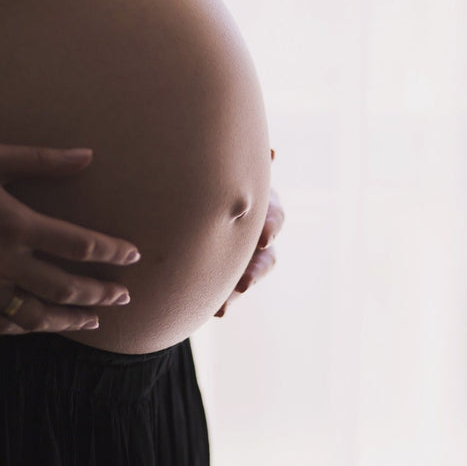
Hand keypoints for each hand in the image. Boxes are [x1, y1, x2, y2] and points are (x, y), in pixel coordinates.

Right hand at [0, 140, 141, 335]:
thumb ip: (42, 160)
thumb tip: (87, 155)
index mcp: (13, 224)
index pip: (79, 245)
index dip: (112, 253)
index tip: (133, 256)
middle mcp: (1, 261)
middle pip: (66, 287)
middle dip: (102, 293)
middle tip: (125, 295)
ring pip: (36, 315)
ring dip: (71, 320)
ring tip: (96, 320)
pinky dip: (27, 329)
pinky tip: (43, 327)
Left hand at [214, 149, 283, 317]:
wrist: (193, 195)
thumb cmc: (214, 171)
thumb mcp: (227, 167)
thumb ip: (242, 164)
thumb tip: (273, 154)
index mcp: (260, 202)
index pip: (273, 214)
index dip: (271, 226)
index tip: (264, 238)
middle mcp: (258, 230)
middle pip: (265, 255)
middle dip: (256, 268)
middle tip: (245, 282)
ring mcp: (246, 254)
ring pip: (249, 276)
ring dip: (239, 290)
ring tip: (225, 306)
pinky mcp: (230, 272)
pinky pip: (229, 291)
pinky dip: (224, 302)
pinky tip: (217, 311)